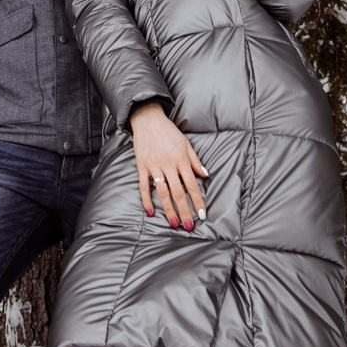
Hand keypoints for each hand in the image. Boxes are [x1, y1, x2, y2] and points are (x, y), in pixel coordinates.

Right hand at [131, 102, 207, 228]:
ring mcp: (154, 167)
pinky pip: (143, 186)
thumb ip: (195, 161)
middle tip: (189, 226)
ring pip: (162, 193)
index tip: (201, 214)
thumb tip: (205, 175)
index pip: (192, 185)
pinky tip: (150, 212)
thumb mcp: (186, 143)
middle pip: (178, 193)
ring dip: (168, 209)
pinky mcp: (142, 167)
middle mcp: (168, 165)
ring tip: (174, 223)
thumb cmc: (169, 132)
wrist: (147, 119)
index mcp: (181, 160)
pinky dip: (146, 200)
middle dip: (185, 211)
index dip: (198, 201)